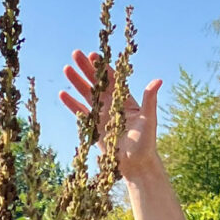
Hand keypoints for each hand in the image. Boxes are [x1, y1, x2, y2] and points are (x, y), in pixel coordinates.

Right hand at [59, 49, 162, 180]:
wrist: (136, 165)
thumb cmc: (146, 143)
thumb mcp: (149, 120)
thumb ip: (150, 100)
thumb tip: (158, 80)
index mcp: (126, 100)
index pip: (113, 79)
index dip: (103, 67)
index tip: (94, 55)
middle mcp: (112, 104)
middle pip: (97, 82)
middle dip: (86, 68)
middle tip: (76, 54)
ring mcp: (102, 115)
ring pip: (86, 94)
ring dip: (76, 81)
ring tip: (66, 68)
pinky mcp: (93, 127)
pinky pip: (80, 112)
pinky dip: (71, 104)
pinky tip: (62, 94)